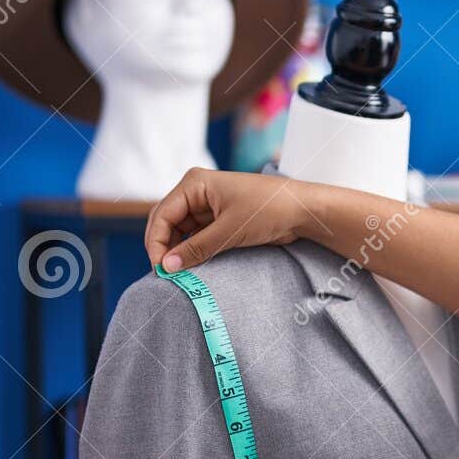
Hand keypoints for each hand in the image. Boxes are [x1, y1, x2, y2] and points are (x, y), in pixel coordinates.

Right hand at [145, 168, 318, 271]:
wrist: (302, 211)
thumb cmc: (268, 209)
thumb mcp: (230, 231)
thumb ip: (196, 249)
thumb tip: (167, 267)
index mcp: (194, 184)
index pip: (162, 214)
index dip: (156, 242)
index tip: (160, 268)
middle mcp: (196, 192)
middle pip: (167, 223)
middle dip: (164, 247)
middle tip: (166, 274)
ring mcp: (207, 206)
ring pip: (180, 232)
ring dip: (178, 251)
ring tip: (179, 274)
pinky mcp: (218, 220)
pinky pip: (197, 237)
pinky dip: (192, 251)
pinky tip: (192, 266)